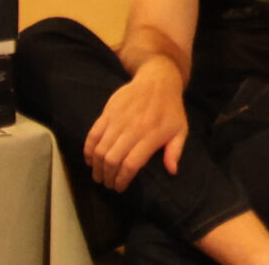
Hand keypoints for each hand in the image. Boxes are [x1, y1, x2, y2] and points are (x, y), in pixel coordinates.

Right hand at [82, 61, 188, 192]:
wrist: (157, 80)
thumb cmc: (171, 109)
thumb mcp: (180, 129)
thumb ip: (175, 151)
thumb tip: (172, 171)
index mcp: (151, 136)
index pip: (130, 164)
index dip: (122, 180)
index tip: (119, 187)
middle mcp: (132, 129)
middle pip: (112, 160)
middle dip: (107, 177)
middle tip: (107, 184)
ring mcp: (117, 120)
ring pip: (100, 150)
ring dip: (96, 167)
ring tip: (98, 175)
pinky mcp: (107, 112)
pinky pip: (93, 134)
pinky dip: (88, 150)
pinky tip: (90, 160)